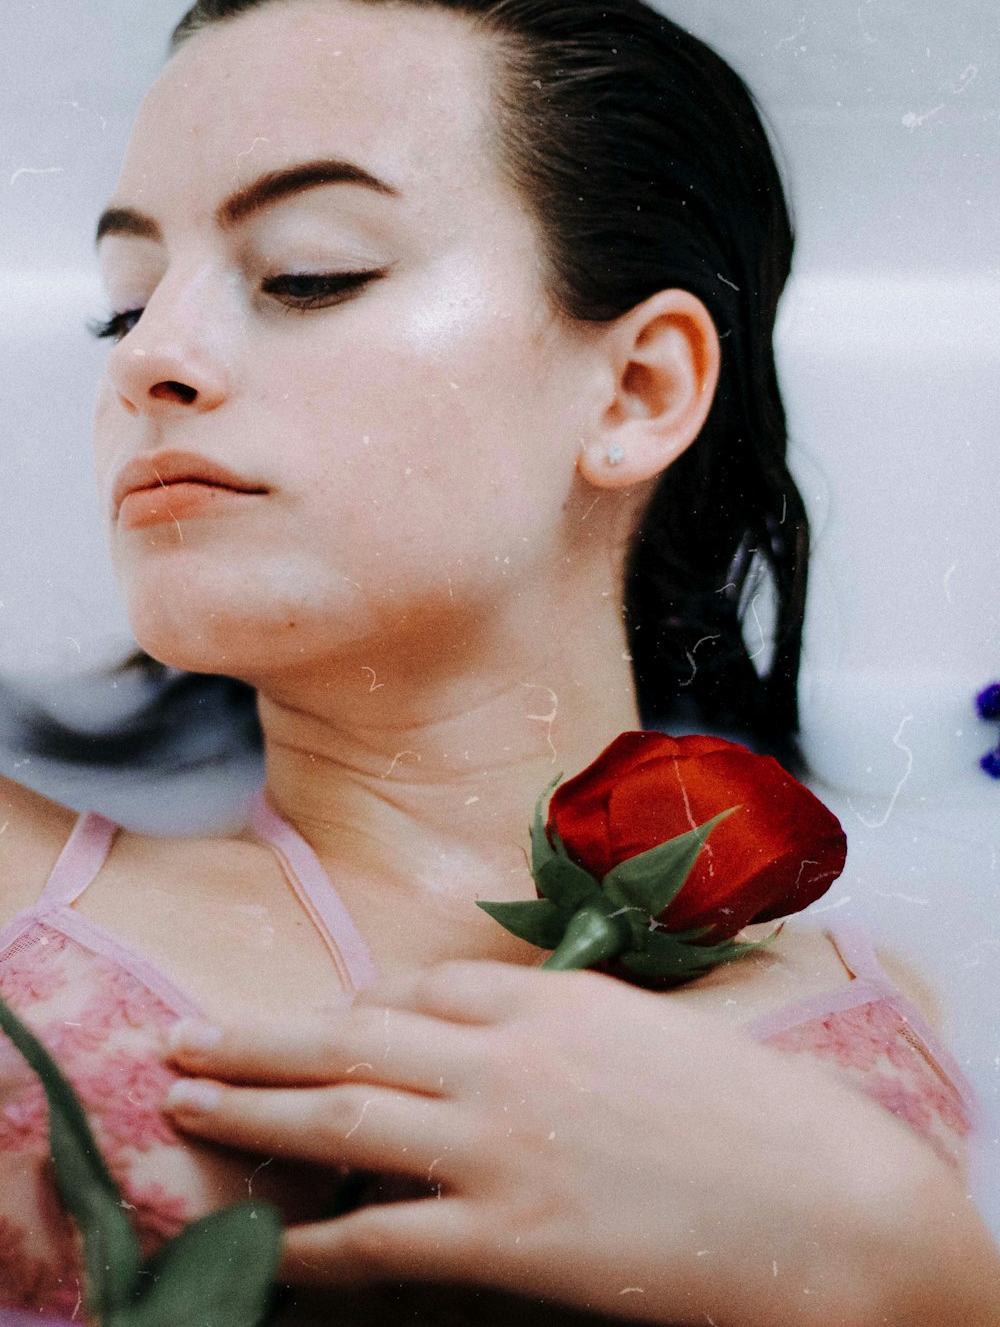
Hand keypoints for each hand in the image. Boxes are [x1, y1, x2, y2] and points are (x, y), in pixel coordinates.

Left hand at [165, 961, 998, 1326]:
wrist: (827, 1199)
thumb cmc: (748, 1112)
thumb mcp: (646, 1030)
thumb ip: (559, 1018)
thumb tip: (493, 1024)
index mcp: (547, 999)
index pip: (416, 988)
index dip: (351, 1009)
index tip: (312, 1025)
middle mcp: (507, 1058)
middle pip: (350, 1035)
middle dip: (256, 1039)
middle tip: (181, 1041)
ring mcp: (500, 1144)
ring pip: (342, 1114)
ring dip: (252, 1111)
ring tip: (185, 1105)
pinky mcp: (511, 1236)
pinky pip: (383, 1234)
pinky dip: (317, 1239)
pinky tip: (272, 1244)